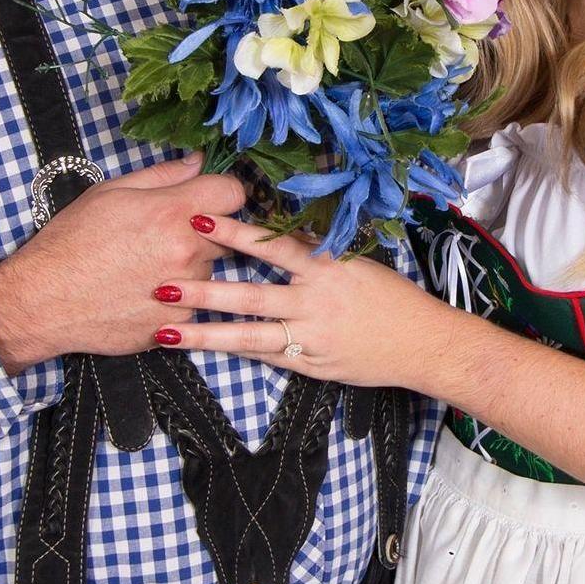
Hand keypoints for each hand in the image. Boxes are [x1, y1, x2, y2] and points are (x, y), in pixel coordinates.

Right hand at [0, 154, 245, 370]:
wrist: (43, 301)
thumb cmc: (71, 242)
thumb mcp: (111, 193)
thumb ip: (163, 176)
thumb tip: (198, 162)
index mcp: (174, 213)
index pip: (234, 193)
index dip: (220, 192)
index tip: (206, 197)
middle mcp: (188, 253)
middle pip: (227, 234)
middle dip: (206, 231)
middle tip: (167, 234)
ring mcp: (186, 293)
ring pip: (209, 271)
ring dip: (191, 266)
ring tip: (147, 266)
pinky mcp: (178, 325)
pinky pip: (192, 304)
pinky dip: (176, 299)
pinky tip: (142, 292)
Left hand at [156, 213, 449, 391]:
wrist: (422, 343)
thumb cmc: (389, 297)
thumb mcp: (354, 263)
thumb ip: (314, 250)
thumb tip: (276, 226)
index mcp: (325, 268)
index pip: (272, 246)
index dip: (234, 232)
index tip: (199, 219)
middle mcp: (313, 302)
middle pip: (250, 296)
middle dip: (204, 290)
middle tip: (162, 284)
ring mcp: (309, 337)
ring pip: (248, 337)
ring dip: (204, 333)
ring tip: (166, 330)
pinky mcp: (310, 365)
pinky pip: (265, 358)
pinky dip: (234, 353)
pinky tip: (202, 349)